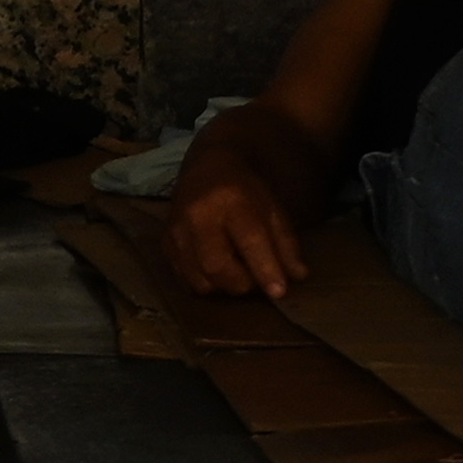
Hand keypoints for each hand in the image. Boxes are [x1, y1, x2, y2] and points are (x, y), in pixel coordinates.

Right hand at [170, 179, 306, 297]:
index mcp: (232, 200)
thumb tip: (297, 277)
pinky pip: (185, 280)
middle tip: (254, 278)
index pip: (250, 240)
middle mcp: (198, 215)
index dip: (266, 270)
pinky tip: (217, 270)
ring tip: (236, 272)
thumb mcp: (272, 209)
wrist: (206, 169)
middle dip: (242, 283)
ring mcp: (177, 230)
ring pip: (199, 279)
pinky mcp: (165, 243)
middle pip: (217, 266)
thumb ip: (285, 243)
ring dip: (223, 287)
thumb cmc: (245, 191)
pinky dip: (205, 283)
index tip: (280, 292)